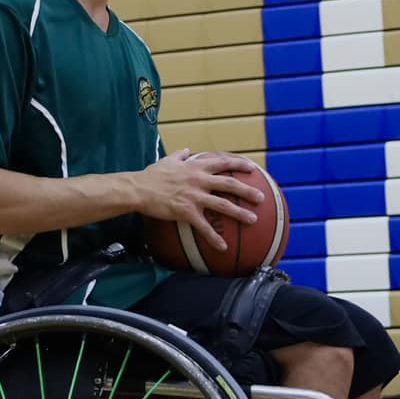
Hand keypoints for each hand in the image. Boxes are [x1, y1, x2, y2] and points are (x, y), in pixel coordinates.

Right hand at [129, 149, 263, 253]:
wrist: (138, 189)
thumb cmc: (151, 175)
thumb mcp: (167, 160)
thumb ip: (180, 156)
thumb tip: (186, 150)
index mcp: (196, 167)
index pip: (223, 162)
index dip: (239, 164)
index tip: (253, 168)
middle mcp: (199, 180)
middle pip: (229, 184)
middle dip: (247, 191)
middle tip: (261, 198)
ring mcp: (194, 196)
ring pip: (222, 205)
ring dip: (240, 213)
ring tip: (253, 220)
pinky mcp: (186, 212)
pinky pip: (204, 227)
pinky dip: (214, 238)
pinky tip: (223, 248)